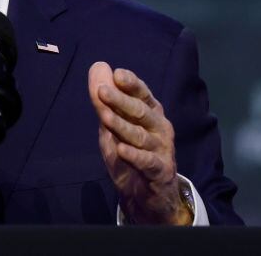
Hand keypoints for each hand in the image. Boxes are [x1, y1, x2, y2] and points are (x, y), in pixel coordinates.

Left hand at [88, 62, 190, 224]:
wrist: (145, 195)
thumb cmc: (130, 153)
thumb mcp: (112, 126)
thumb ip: (104, 100)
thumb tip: (98, 66)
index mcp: (151, 113)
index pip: (142, 94)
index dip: (131, 84)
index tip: (116, 74)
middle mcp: (159, 128)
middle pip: (140, 112)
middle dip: (121, 100)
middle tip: (102, 90)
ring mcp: (162, 149)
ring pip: (140, 136)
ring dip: (122, 126)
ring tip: (105, 117)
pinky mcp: (160, 171)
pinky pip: (147, 162)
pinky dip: (135, 156)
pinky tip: (122, 150)